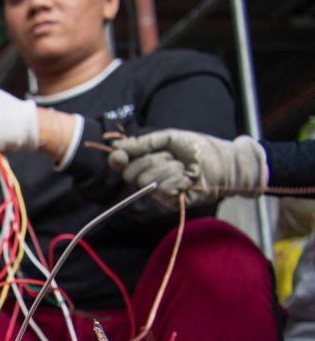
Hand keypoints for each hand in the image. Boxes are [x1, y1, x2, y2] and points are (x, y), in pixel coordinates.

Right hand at [108, 129, 267, 207]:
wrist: (225, 161)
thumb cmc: (199, 149)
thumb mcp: (169, 138)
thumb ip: (143, 142)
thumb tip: (116, 146)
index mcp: (147, 163)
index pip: (122, 164)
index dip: (118, 160)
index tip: (120, 156)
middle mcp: (150, 178)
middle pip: (132, 173)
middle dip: (152, 160)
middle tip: (171, 156)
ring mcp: (160, 192)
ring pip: (147, 181)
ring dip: (169, 168)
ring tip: (184, 166)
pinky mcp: (171, 202)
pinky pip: (163, 189)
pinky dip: (177, 178)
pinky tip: (188, 177)